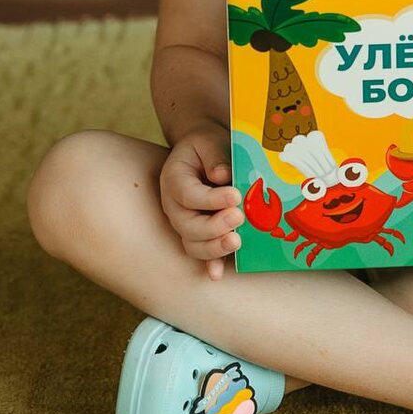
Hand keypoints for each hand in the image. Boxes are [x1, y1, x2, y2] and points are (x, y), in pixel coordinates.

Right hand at [159, 122, 242, 281]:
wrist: (203, 153)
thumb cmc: (206, 146)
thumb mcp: (209, 140)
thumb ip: (215, 155)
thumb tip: (223, 176)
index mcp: (174, 179)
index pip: (188, 195)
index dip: (211, 199)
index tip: (235, 195)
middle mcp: (174, 206)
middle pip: (187, 226)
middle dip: (214, 227)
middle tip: (239, 217)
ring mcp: (184, 223)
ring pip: (192, 245)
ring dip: (214, 248)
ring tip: (237, 240)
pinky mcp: (199, 236)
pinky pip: (201, 255)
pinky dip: (210, 265)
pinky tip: (218, 273)